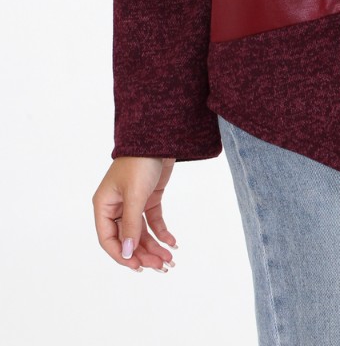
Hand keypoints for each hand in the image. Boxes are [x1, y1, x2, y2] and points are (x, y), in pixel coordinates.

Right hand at [92, 156, 177, 272]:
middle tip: (160, 266)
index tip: (138, 266)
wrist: (158, 137)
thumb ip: (131, 225)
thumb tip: (128, 254)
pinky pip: (153, 221)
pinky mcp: (149, 198)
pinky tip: (172, 243)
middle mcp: (116, 207)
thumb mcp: (134, 195)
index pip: (108, 239)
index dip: (122, 255)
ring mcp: (133, 203)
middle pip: (127, 238)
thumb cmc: (139, 162)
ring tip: (169, 260)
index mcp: (104, 206)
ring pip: (141, 233)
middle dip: (143, 253)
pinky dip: (162, 233)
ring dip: (154, 246)